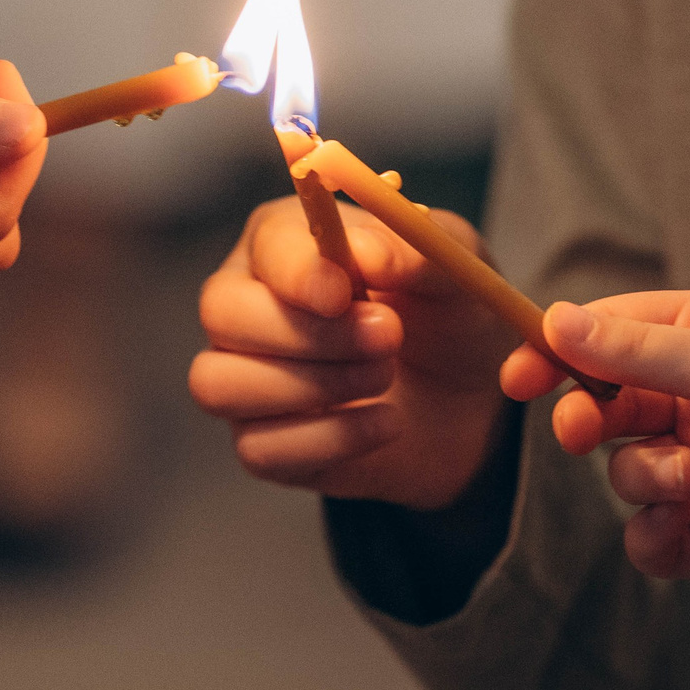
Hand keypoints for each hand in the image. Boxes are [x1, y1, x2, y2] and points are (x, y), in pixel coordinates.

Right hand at [187, 196, 524, 508]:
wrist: (469, 399)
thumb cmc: (446, 315)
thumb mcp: (453, 271)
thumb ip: (413, 253)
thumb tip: (365, 253)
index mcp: (286, 242)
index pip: (265, 247)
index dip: (297, 273)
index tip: (342, 294)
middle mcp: (248, 303)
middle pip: (221, 313)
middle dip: (308, 334)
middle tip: (387, 338)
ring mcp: (244, 375)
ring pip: (219, 383)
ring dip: (312, 387)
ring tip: (385, 377)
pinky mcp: (261, 440)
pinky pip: (258, 448)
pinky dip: (331, 439)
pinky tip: (385, 422)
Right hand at [529, 290, 689, 600]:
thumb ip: (632, 349)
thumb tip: (554, 319)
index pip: (610, 332)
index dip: (560, 351)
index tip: (518, 376)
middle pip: (602, 402)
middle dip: (587, 419)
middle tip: (583, 433)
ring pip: (620, 469)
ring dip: (642, 475)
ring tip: (689, 482)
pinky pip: (643, 535)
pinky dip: (653, 534)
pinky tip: (682, 529)